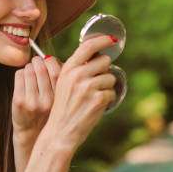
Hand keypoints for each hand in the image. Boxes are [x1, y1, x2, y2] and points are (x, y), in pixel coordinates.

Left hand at [12, 56, 61, 145]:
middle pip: (41, 67)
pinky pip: (19, 75)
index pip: (56, 70)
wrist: (32, 131)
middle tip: (37, 62)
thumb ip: (61, 79)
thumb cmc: (47, 108)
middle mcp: (48, 101)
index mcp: (61, 98)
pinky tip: (24, 79)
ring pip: (29, 70)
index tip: (49, 61)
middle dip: (38, 61)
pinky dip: (22, 72)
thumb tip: (52, 58)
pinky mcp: (19, 101)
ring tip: (31, 71)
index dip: (51, 61)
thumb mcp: (60, 96)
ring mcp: (32, 102)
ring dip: (29, 67)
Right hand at [43, 35, 116, 152]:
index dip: (103, 40)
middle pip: (104, 60)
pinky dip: (107, 99)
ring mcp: (88, 87)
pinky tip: (95, 106)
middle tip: (96, 82)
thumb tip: (99, 56)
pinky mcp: (98, 99)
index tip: (112, 39)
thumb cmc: (64, 107)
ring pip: (110, 77)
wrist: (60, 131)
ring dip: (106, 87)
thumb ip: (77, 69)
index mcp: (68, 69)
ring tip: (93, 97)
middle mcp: (77, 75)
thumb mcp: (64, 83)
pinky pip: (112, 92)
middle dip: (104, 70)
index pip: (88, 46)